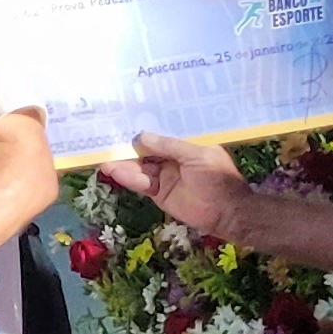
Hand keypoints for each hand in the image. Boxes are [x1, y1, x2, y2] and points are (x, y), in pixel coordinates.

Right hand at [99, 131, 247, 234]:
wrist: (227, 213)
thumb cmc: (218, 177)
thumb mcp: (197, 154)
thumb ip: (169, 145)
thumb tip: (141, 137)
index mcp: (184, 144)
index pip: (160, 133)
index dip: (143, 128)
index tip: (123, 120)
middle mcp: (172, 157)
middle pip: (145, 150)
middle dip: (127, 146)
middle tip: (105, 141)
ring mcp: (164, 175)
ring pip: (139, 167)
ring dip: (123, 163)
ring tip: (105, 160)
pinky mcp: (158, 192)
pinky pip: (140, 183)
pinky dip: (128, 178)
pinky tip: (114, 172)